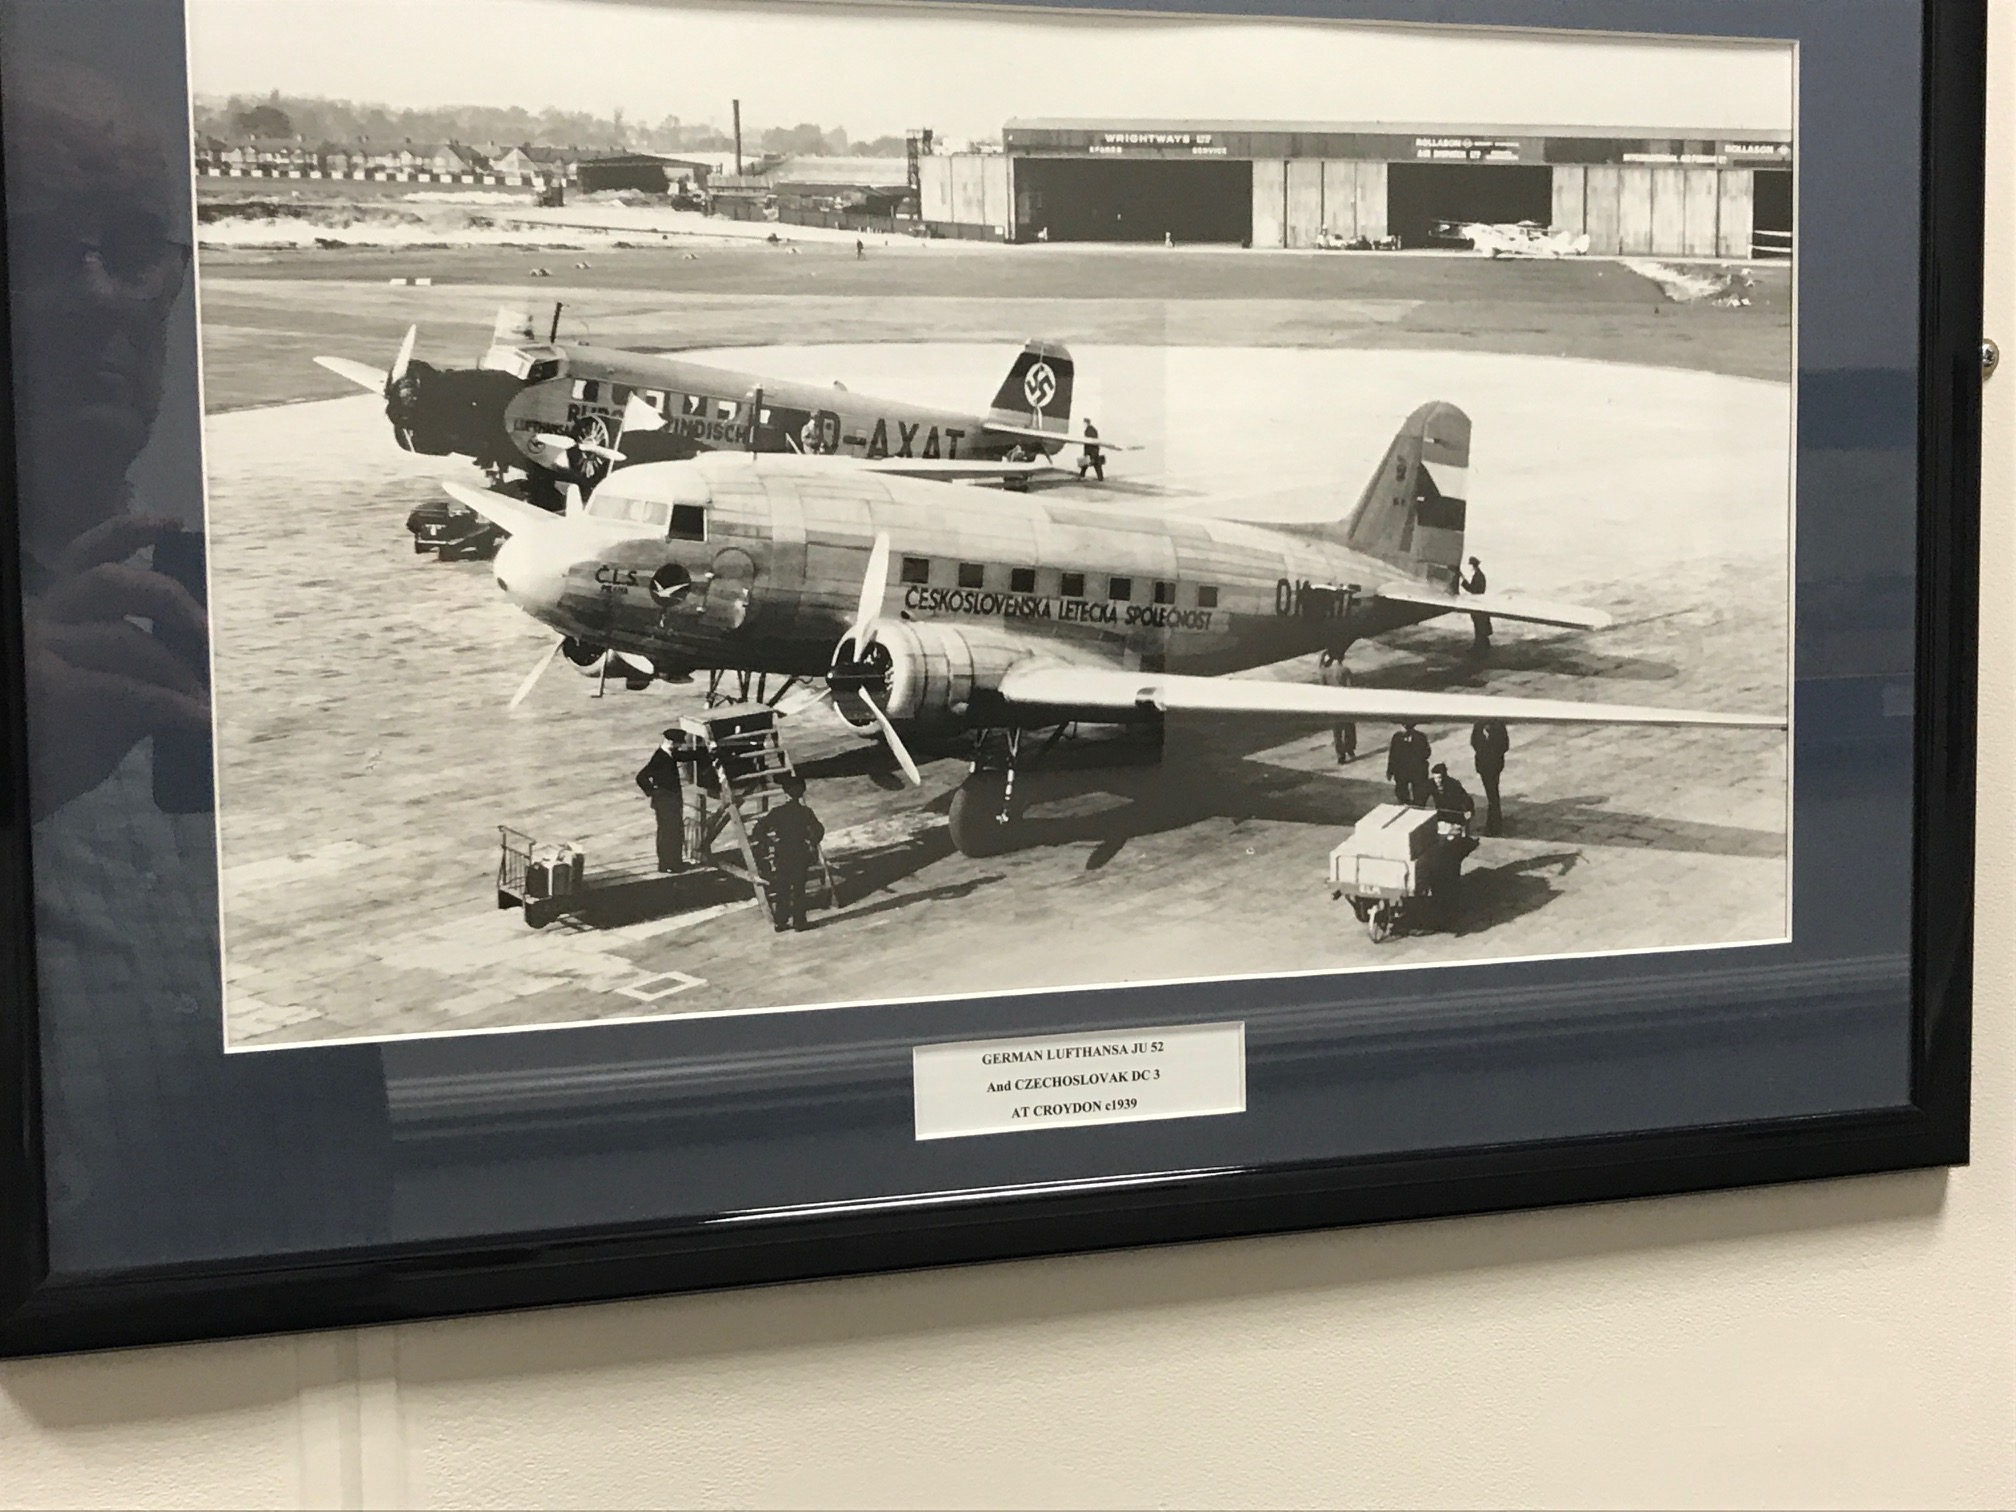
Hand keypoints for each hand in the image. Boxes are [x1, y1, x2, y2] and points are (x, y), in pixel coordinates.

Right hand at [23, 514, 208, 819]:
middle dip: (172, 600)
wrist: (23, 784)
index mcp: (55, 613)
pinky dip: (175, 706)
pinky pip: (131, 690)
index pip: (90, 555)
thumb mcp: (104, 695)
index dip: (131, 530)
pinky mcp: (54, 691)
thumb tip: (202, 669)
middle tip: (213, 633)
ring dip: (178, 672)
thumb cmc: (60, 742)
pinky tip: (202, 721)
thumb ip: (139, 670)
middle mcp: (44, 621)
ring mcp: (43, 653)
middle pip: (112, 581)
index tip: (175, 523)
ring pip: (128, 640)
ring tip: (208, 700)